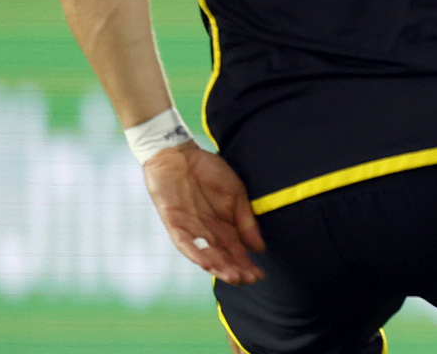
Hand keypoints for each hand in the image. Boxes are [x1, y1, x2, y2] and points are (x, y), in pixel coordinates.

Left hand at [143, 142, 265, 284]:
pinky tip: (208, 263)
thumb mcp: (236, 194)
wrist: (179, 155)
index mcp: (224, 227)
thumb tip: (259, 247)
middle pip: (222, 258)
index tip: (260, 275)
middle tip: (248, 280)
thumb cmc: (209, 172)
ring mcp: (191, 230)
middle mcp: (208, 233)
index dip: (247, 264)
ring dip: (218, 267)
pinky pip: (186, 243)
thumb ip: (246, 221)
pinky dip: (196, 253)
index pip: (236, 252)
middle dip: (235, 270)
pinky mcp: (175, 224)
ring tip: (233, 276)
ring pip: (205, 255)